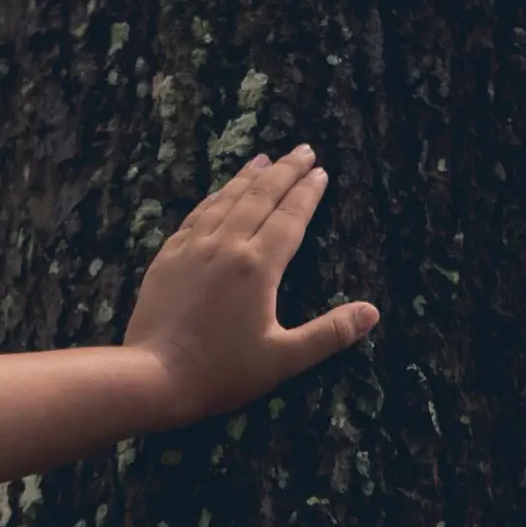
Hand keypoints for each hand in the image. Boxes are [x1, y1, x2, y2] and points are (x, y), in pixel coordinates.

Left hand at [124, 147, 378, 424]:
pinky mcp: (168, 257)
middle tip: (303, 150)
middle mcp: (226, 246)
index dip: (307, 193)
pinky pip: (196, 216)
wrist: (153, 376)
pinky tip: (219, 193)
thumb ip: (329, 333)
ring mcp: (193, 248)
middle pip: (260, 198)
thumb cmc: (222, 372)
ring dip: (248, 177)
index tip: (321, 172)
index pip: (290, 218)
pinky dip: (214, 198)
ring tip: (264, 159)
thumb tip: (372, 312)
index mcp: (258, 266)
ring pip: (225, 200)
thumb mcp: (284, 359)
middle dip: (285, 172)